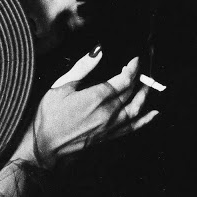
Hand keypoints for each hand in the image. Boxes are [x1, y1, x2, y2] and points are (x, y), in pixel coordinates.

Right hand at [25, 47, 158, 168]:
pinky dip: (145, 120)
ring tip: (148, 86)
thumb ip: (82, 68)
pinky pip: (133, 127)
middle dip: (139, 79)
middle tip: (140, 70)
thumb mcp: (61, 86)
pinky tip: (152, 114)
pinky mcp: (109, 136)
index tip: (134, 60)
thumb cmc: (48, 116)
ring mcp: (111, 126)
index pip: (124, 79)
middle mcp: (109, 112)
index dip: (132, 68)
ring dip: (145, 96)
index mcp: (97, 96)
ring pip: (137, 109)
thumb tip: (98, 51)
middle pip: (132, 93)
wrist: (44, 146)